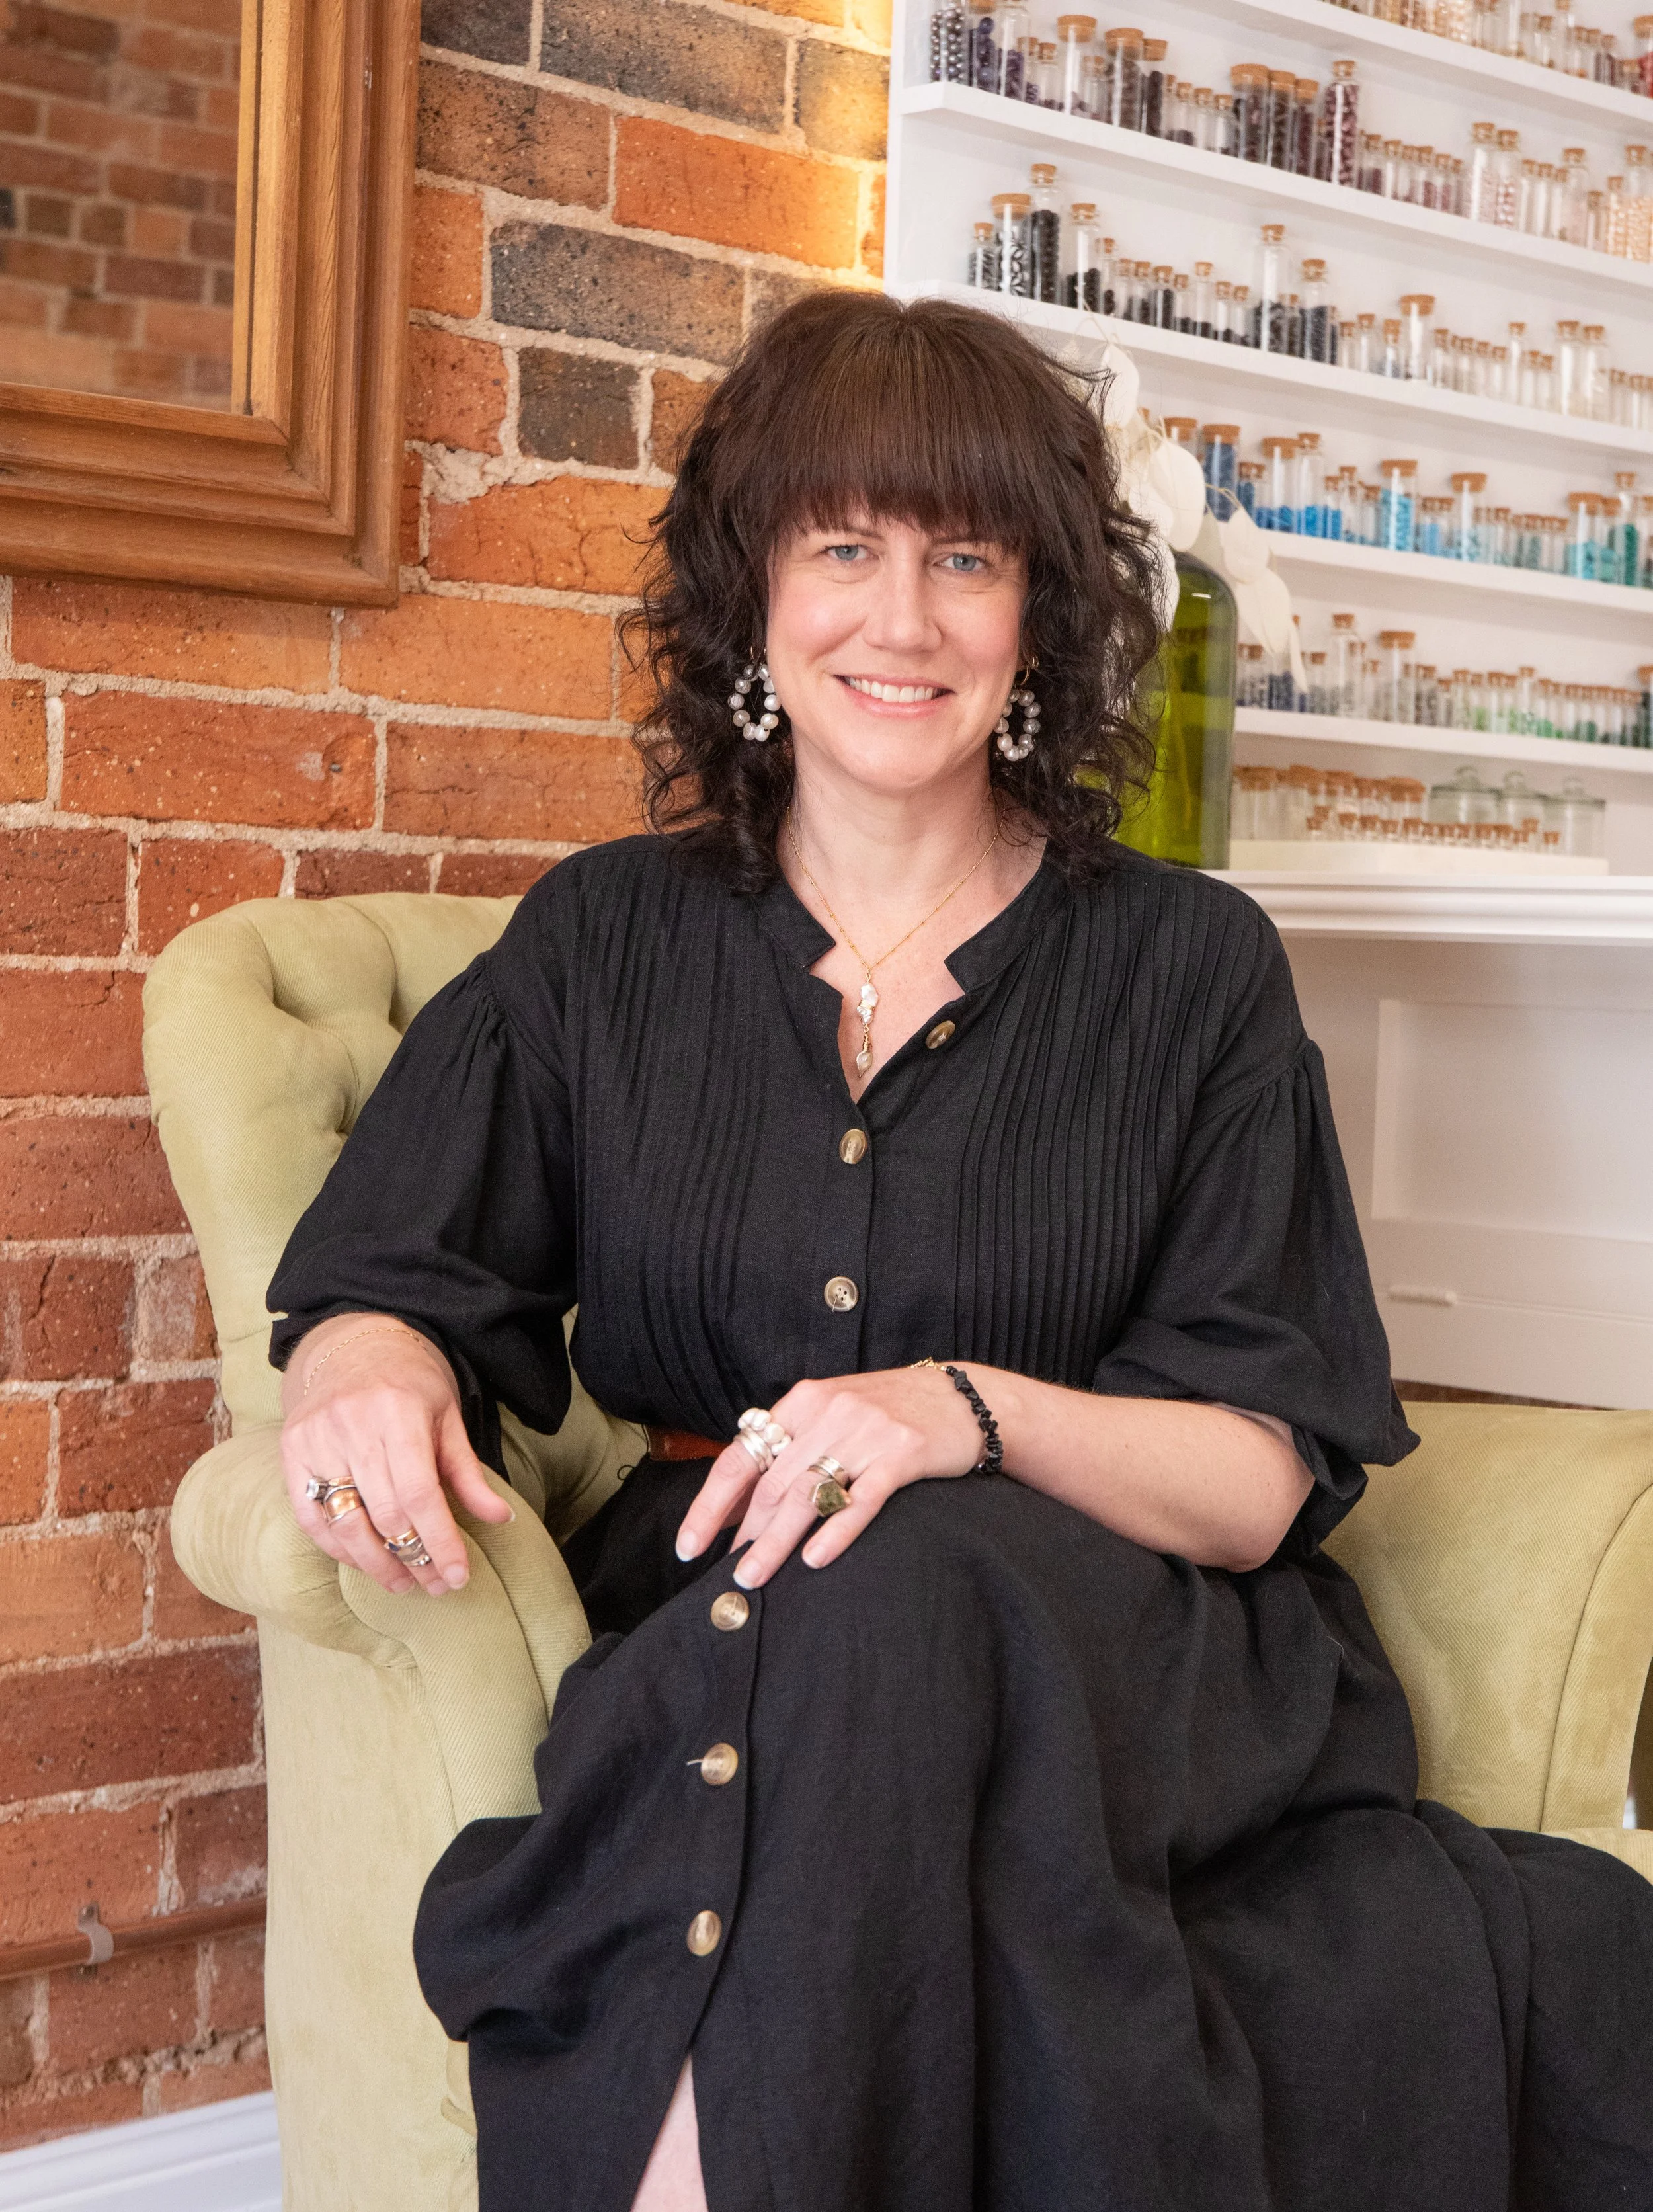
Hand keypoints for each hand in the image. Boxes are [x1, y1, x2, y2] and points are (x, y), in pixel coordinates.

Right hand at [279, 1317, 513, 1596]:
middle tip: (437, 1585)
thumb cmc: (412, 1385)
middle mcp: (350, 1425)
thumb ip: (469, 1473)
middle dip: (415, 1558)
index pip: (420, 1494)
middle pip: (385, 1513)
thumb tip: (502, 1519)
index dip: (440, 1541)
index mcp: (398, 1412)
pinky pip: (312, 1517)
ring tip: (404, 1583)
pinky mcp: (290, 1451)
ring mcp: (314, 1439)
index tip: (458, 1576)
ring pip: (345, 1522)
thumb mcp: (448, 1418)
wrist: (355, 1347)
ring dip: (376, 1564)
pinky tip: (365, 1562)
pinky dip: (339, 1547)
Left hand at [674, 1366, 984, 1590]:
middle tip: (729, 1576)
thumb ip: (791, 1447)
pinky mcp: (904, 1454)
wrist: (965, 1398)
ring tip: (754, 1578)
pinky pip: (861, 1499)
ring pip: (807, 1495)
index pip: (741, 1456)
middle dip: (744, 1535)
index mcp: (804, 1400)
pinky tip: (814, 1560)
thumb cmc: (891, 1412)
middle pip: (771, 1484)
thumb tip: (739, 1506)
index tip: (689, 1545)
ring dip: (775, 1543)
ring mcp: (867, 1432)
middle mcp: (830, 1412)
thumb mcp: (834, 1413)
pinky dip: (834, 1531)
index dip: (710, 1504)